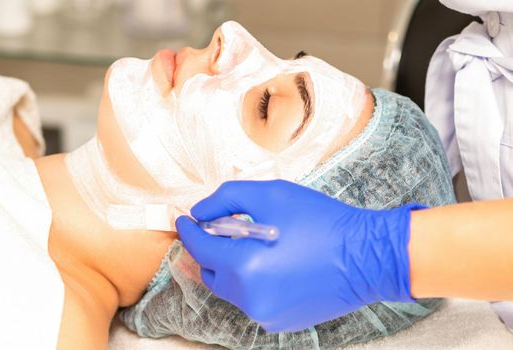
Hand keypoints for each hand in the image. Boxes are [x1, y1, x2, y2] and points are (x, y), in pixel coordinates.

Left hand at [176, 180, 421, 331]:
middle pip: (211, 272)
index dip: (189, 230)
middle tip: (223, 228)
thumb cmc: (322, 221)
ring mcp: (266, 315)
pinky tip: (274, 264)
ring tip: (254, 245)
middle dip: (210, 249)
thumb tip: (199, 212)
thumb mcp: (272, 194)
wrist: (368, 256)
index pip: (200, 248)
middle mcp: (250, 298)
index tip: (184, 219)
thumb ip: (227, 199)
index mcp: (244, 266)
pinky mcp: (281, 322)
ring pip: (231, 288)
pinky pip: (252, 300)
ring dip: (232, 266)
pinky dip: (252, 282)